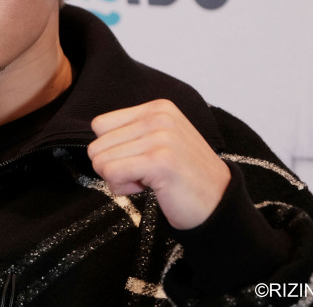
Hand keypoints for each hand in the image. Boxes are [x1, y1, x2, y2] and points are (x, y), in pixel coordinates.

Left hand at [87, 99, 229, 229]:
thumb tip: (94, 145)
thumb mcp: (159, 141)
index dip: (112, 150)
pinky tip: (148, 188)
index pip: (100, 125)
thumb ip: (130, 133)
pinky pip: (111, 174)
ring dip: (119, 180)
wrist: (218, 203)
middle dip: (114, 167)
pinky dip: (122, 188)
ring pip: (100, 161)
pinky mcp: (158, 161)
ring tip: (149, 180)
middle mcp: (158, 117)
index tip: (138, 160)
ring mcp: (160, 137)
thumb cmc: (183, 176)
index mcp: (157, 108)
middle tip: (145, 175)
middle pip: (97, 145)